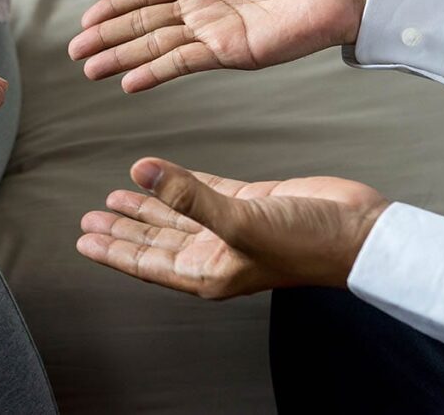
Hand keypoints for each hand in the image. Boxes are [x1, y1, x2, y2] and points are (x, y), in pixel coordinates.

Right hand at [68, 0, 373, 91]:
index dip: (115, 6)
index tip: (86, 19)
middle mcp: (200, 7)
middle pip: (141, 24)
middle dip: (107, 37)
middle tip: (75, 52)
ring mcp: (213, 32)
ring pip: (154, 47)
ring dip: (121, 59)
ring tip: (89, 71)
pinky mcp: (230, 52)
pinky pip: (183, 63)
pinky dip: (155, 73)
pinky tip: (128, 83)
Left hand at [77, 158, 389, 297]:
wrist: (359, 230)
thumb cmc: (306, 244)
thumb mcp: (238, 221)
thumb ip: (187, 196)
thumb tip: (141, 171)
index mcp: (207, 271)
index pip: (146, 262)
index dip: (114, 250)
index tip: (84, 240)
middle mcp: (214, 252)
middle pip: (154, 241)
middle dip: (121, 231)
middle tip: (90, 219)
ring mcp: (230, 227)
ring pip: (175, 216)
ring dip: (144, 208)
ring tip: (113, 199)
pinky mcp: (248, 202)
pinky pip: (202, 192)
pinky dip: (179, 184)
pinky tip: (160, 177)